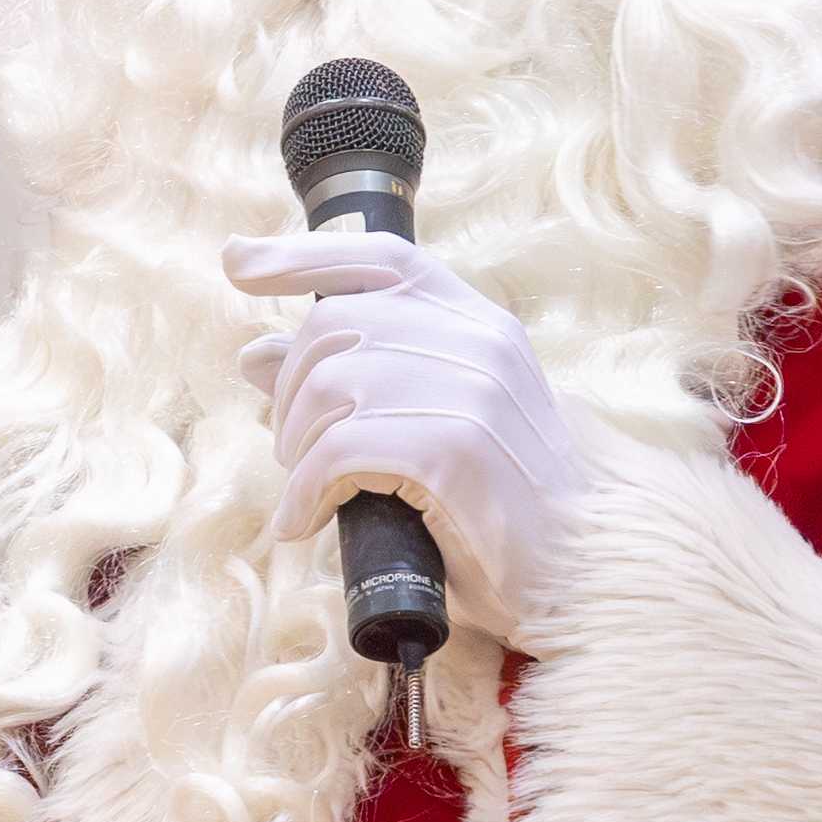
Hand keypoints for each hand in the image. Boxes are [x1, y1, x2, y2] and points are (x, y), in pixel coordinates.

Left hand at [225, 232, 583, 649]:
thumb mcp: (432, 421)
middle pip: (333, 324)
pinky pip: (337, 453)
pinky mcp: (452, 450)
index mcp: (478, 322)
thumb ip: (357, 376)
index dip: (299, 255)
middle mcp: (476, 341)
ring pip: (329, 386)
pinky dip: (304, 492)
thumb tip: (253, 353)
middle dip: (291, 390)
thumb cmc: (502, 501)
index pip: (380, 258)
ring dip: (297, 445)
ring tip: (310, 488)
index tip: (238, 263)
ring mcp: (469, 391)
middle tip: (297, 449)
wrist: (583, 566)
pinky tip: (304, 520)